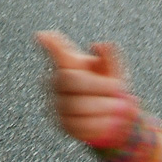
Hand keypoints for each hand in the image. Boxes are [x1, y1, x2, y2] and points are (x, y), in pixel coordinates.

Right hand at [36, 31, 135, 146]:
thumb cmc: (109, 88)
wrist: (114, 118)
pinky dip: (98, 124)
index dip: (49, 44)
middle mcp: (57, 82)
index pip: (57, 52)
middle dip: (98, 85)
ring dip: (102, 107)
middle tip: (119, 88)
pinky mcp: (61, 124)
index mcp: (70, 64)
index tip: (42, 36)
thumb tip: (100, 44)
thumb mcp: (113, 71)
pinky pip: (77, 125)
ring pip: (75, 105)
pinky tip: (110, 122)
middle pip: (69, 79)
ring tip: (119, 108)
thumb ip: (109, 57)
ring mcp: (57, 104)